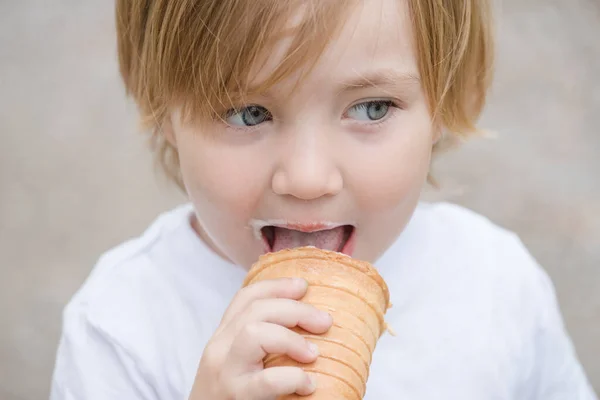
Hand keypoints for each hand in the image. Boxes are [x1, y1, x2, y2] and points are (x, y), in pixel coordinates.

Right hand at [188, 277, 332, 399]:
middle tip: (324, 322)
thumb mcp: (236, 363)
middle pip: (255, 309)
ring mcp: (225, 373)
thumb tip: (305, 322)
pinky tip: (308, 384)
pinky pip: (268, 380)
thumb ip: (258, 343)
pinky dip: (293, 377)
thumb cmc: (229, 398)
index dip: (276, 286)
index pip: (245, 298)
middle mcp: (219, 349)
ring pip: (254, 333)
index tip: (303, 285)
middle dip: (295, 309)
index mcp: (223, 338)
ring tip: (312, 354)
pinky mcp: (236, 397)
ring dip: (291, 339)